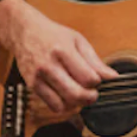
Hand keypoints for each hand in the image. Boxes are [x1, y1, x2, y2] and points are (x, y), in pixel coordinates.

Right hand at [0, 0, 116, 118]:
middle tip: (92, 93)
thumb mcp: (77, 41)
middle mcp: (49, 65)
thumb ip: (95, 61)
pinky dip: (64, 106)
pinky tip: (66, 96)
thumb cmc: (53, 35)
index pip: (88, 78)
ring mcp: (39, 77)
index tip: (95, 79)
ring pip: (65, 104)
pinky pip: (53, 106)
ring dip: (77, 104)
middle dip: (90, 98)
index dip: (96, 82)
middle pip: (76, 94)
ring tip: (79, 93)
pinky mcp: (32, 85)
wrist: (24, 31)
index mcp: (63, 51)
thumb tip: (113, 77)